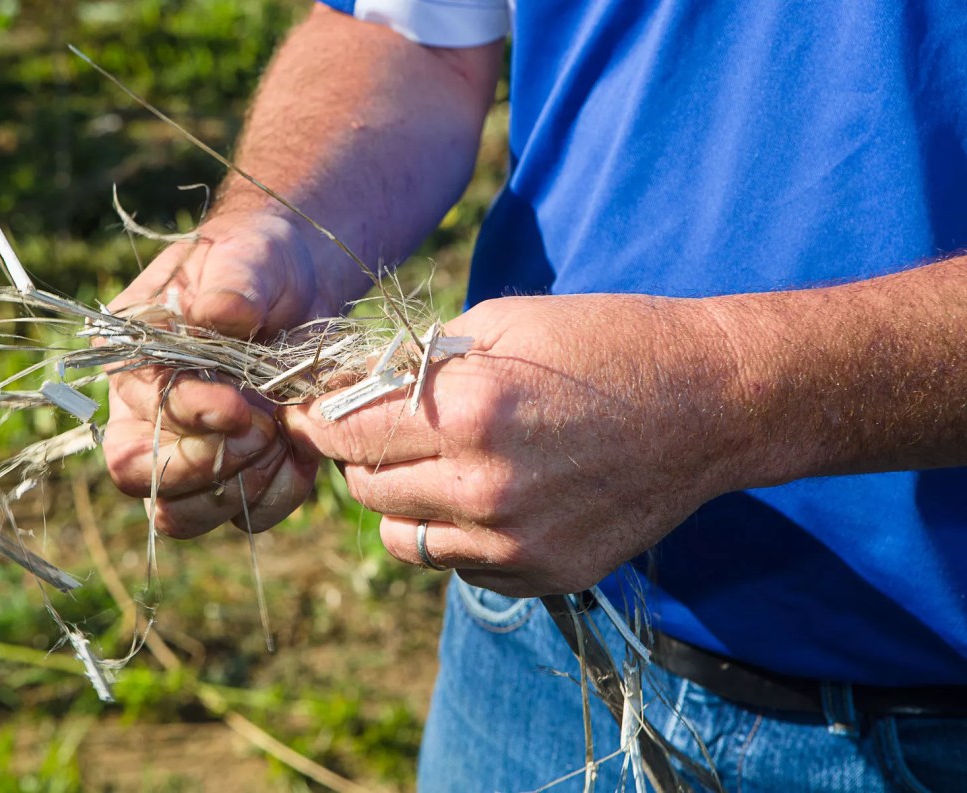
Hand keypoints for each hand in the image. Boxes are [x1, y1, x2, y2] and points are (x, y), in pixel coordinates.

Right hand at [103, 211, 330, 537]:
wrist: (302, 281)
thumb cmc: (259, 261)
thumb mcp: (247, 256)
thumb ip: (232, 283)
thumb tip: (218, 314)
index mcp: (130, 362)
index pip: (135, 417)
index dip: (188, 419)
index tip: (239, 406)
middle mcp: (146, 417)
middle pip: (144, 481)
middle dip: (210, 466)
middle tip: (264, 429)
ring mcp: (191, 452)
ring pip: (187, 514)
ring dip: (245, 487)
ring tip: (285, 437)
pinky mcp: (239, 473)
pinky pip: (249, 514)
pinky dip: (281, 492)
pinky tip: (303, 449)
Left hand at [281, 294, 747, 595]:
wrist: (712, 404)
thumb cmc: (607, 345)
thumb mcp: (506, 322)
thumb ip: (421, 361)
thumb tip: (355, 386)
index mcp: (470, 412)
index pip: (346, 431)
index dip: (320, 419)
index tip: (311, 413)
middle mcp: (485, 489)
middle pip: (366, 490)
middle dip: (360, 457)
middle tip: (380, 432)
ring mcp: (516, 544)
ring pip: (402, 540)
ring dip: (402, 502)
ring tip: (434, 466)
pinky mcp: (544, 577)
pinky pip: (458, 566)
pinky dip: (455, 535)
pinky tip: (489, 495)